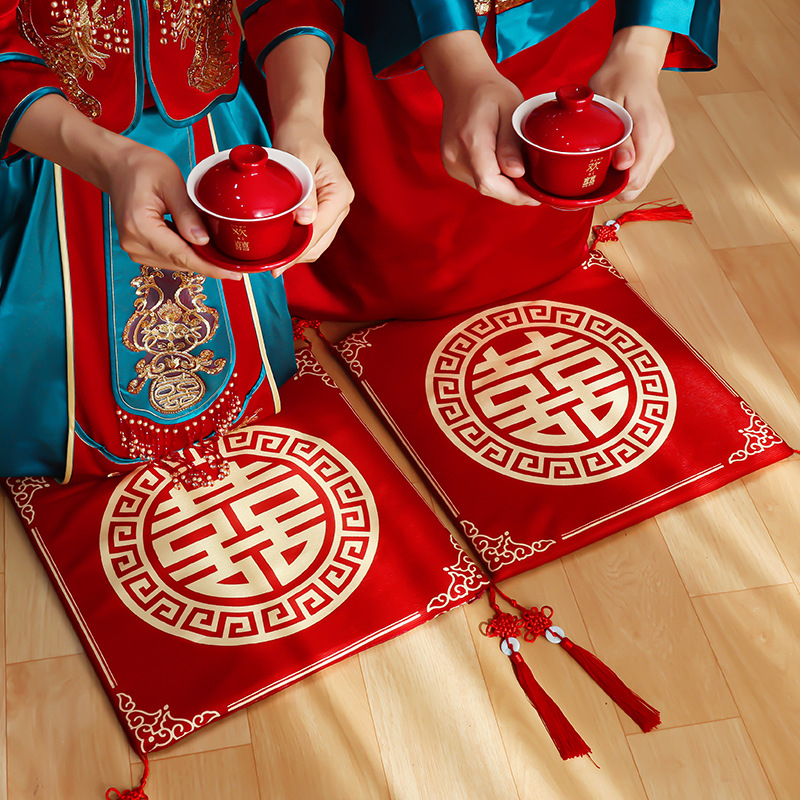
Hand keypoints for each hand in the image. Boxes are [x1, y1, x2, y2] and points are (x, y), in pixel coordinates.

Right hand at [11, 94, 240, 279]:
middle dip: (208, 263)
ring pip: (176, 263)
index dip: (211, 267)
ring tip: (218, 248)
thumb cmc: (143, 168)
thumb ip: (187, 213)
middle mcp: (135, 245)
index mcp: (141, 227)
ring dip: (197, 258)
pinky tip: (198, 242)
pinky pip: (169, 257)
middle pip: (181, 263)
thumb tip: (203, 241)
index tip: (234, 274)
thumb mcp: (171, 182)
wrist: (118, 166)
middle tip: (234, 260)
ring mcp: (135, 250)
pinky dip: (186, 252)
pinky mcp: (139, 250)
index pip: (182, 256)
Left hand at [270, 121, 353, 276]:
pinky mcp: (323, 212)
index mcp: (340, 193)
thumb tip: (306, 222)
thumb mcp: (300, 159)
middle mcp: (341, 205)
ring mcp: (333, 210)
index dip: (300, 248)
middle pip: (321, 241)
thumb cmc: (300, 138)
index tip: (281, 262)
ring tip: (276, 263)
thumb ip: (305, 192)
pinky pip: (313, 235)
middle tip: (274, 269)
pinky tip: (282, 250)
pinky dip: (299, 244)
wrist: (302, 128)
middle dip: (299, 257)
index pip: (320, 229)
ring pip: (318, 243)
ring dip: (298, 254)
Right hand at [422, 31, 537, 205]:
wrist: (463, 83)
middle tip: (534, 185)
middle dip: (513, 191)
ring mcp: (450, 162)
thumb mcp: (511, 109)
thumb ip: (511, 143)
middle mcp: (455, 155)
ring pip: (482, 186)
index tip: (534, 196)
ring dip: (503, 184)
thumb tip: (517, 173)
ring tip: (520, 169)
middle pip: (487, 187)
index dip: (514, 195)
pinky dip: (493, 178)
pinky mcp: (451, 165)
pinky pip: (476, 180)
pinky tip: (503, 165)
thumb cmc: (490, 92)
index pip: (490, 182)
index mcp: (471, 140)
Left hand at [589, 26, 674, 201]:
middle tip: (594, 168)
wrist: (635, 64)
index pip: (635, 179)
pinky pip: (643, 170)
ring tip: (604, 159)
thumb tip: (624, 165)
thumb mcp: (610, 105)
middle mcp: (663, 141)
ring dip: (620, 178)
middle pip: (638, 185)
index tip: (594, 175)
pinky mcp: (661, 146)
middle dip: (614, 185)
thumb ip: (620, 137)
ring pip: (641, 181)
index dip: (612, 184)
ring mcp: (664, 145)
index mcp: (651, 133)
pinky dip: (627, 170)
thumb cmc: (617, 79)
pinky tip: (614, 156)